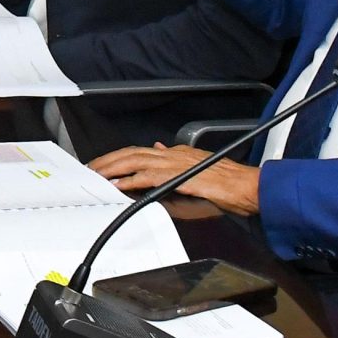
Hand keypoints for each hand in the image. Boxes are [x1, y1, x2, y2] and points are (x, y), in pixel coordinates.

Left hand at [89, 142, 261, 216]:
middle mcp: (173, 155)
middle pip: (131, 153)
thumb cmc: (227, 182)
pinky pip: (149, 177)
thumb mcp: (197, 169)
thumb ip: (176, 162)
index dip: (118, 157)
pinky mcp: (179, 177)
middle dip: (108, 160)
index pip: (139, 152)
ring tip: (97, 175)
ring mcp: (175, 164)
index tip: (102, 165)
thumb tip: (158, 151)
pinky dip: (131, 180)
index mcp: (176, 154)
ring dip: (113, 168)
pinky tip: (119, 185)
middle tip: (90, 168)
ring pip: (135, 161)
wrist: (247, 186)